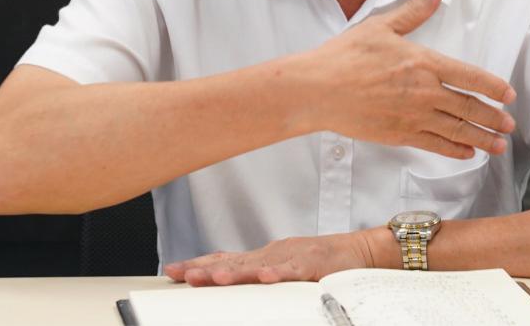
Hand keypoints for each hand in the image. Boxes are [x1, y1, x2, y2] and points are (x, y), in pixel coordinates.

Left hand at [164, 231, 373, 285]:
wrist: (358, 251)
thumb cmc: (321, 263)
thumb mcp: (282, 266)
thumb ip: (258, 272)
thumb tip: (225, 278)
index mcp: (263, 256)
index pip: (224, 259)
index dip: (198, 263)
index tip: (171, 270)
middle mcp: (272, 253)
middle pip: (233, 262)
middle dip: (204, 269)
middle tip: (180, 274)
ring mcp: (291, 257)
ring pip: (258, 266)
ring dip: (234, 272)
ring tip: (213, 279)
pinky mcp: (313, 264)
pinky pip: (293, 270)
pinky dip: (279, 272)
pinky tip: (265, 277)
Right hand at [295, 0, 516, 159]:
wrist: (317, 89)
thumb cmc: (345, 56)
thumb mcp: (381, 25)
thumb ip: (415, 10)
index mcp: (424, 63)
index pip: (470, 77)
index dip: (494, 87)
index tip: (508, 94)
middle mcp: (425, 93)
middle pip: (470, 108)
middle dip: (494, 118)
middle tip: (509, 124)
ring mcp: (414, 117)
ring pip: (457, 131)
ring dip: (482, 139)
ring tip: (498, 145)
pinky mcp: (399, 135)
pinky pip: (435, 146)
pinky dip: (455, 150)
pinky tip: (466, 153)